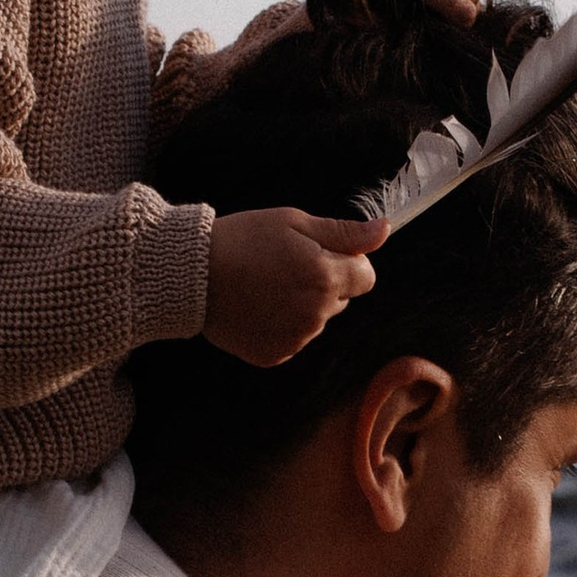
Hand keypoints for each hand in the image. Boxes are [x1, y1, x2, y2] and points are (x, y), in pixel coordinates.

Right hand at [203, 207, 384, 367]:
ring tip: (265, 285)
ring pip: (316, 320)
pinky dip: (281, 325)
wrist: (191, 275)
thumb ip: (344, 233)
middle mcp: (316, 314)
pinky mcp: (275, 354)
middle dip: (323, 283)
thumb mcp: (294, 222)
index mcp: (326, 278)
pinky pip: (293, 338)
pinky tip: (256, 306)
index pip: (366, 277)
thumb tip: (384, 230)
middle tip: (283, 265)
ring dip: (302, 305)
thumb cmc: (242, 240)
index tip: (318, 252)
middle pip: (341, 300)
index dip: (346, 261)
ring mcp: (296, 338)